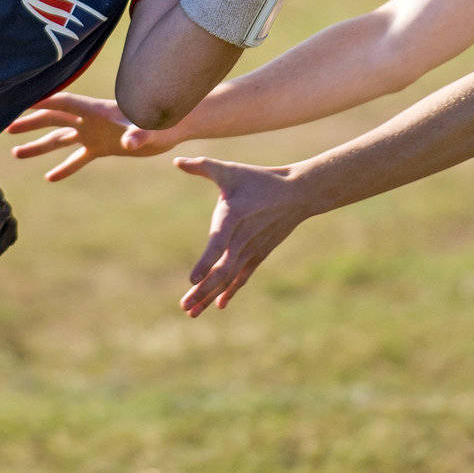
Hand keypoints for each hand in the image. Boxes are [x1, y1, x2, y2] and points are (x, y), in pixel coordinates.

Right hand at [8, 92, 180, 180]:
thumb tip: (130, 143)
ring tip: (16, 154)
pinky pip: (79, 157)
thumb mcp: (151, 128)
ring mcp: (96, 133)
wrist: (177, 124)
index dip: (42, 102)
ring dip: (39, 145)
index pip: (64, 103)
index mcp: (98, 111)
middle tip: (5, 127)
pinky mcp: (104, 147)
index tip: (18, 101)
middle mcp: (92, 120)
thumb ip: (139, 133)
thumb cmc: (164, 121)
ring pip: (61, 138)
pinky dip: (65, 167)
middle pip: (54, 118)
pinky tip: (50, 177)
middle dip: (30, 123)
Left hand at [175, 155, 310, 316]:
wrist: (297, 193)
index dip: (206, 262)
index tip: (192, 279)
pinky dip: (230, 291)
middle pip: (221, 270)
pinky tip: (219, 305)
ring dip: (210, 295)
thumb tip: (176, 161)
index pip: (217, 242)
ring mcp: (251, 250)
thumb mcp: (230, 170)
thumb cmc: (259, 179)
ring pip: (229, 279)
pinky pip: (242, 278)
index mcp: (233, 216)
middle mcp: (242, 239)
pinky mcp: (258, 255)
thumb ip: (202, 166)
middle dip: (201, 290)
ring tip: (191, 312)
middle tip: (183, 306)